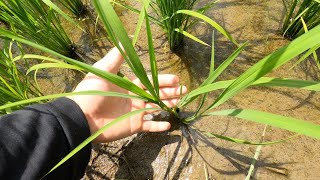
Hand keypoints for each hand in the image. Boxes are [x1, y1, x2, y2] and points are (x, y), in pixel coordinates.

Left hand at [69, 47, 186, 142]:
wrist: (82, 117)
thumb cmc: (92, 93)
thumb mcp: (104, 71)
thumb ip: (116, 57)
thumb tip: (127, 38)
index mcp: (129, 85)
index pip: (150, 81)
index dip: (163, 80)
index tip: (176, 79)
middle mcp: (134, 98)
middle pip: (156, 94)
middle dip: (170, 92)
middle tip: (184, 90)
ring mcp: (134, 113)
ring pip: (156, 109)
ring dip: (168, 106)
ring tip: (180, 103)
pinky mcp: (133, 126)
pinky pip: (149, 127)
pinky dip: (158, 126)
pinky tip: (169, 124)